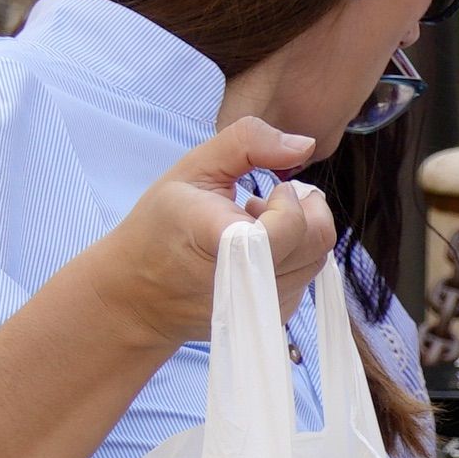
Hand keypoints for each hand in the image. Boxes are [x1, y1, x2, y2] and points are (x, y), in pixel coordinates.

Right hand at [82, 118, 329, 348]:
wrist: (140, 296)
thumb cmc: (161, 227)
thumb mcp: (193, 168)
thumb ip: (248, 143)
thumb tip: (305, 145)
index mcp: (225, 241)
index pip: (291, 226)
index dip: (288, 201)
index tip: (265, 192)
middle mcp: (251, 283)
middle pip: (318, 240)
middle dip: (303, 209)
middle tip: (264, 201)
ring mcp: (265, 305)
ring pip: (318, 258)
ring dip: (298, 232)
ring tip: (254, 223)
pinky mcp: (275, 315)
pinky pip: (308, 276)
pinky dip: (292, 255)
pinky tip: (257, 248)